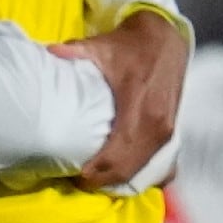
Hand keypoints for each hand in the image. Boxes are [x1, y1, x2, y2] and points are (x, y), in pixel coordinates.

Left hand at [62, 7, 191, 188]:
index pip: (119, 151)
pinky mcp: (172, 134)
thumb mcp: (103, 46)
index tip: (77, 177)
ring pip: (143, 169)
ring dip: (119, 179)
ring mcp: (168, 131)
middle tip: (80, 183)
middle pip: (129, 167)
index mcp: (140, 105)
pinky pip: (159, 166)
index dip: (98, 170)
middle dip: (104, 179)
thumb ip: (76, 51)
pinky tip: (123, 177)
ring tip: (96, 181)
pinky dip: (140, 174)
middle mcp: (157, 123)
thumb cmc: (132, 46)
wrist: (166, 39)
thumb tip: (50, 54)